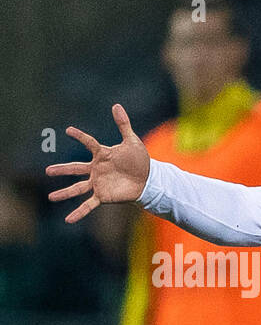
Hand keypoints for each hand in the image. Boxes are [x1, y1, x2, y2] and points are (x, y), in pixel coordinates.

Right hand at [46, 104, 150, 222]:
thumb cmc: (140, 160)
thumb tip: (116, 105)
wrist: (150, 180)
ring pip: (78, 188)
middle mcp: (97, 169)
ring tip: (50, 197)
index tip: (69, 130)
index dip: (80, 136)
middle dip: (62, 170)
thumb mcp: (132, 141)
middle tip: (47, 171)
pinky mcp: (104, 196)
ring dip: (64, 193)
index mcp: (102, 155)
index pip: (88, 143)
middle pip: (75, 168)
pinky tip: (68, 219)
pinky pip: (89, 205)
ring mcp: (99, 183)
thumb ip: (123, 124)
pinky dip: (79, 212)